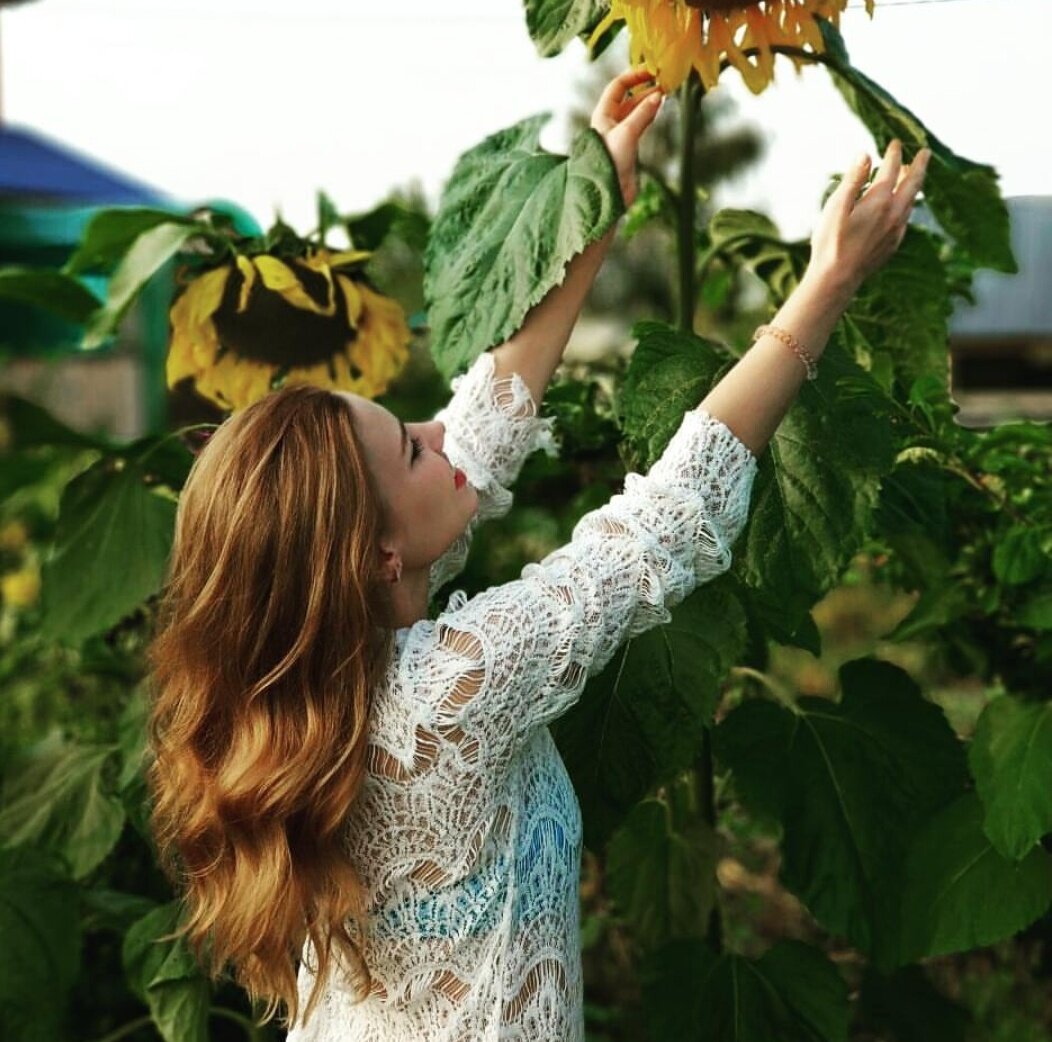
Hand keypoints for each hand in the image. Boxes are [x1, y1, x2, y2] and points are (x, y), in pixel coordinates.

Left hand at [590, 66, 664, 208]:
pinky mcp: (628, 147)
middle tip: (663, 81)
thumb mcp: (627, 132)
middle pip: (628, 98)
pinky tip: (658, 108)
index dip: (634, 76)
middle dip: (644, 88)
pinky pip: (639, 124)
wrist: (608, 192)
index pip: (618, 86)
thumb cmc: (610, 162)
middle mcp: (609, 122)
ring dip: (648, 101)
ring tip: (664, 92)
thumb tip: (658, 95)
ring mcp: (619, 134)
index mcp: (602, 115)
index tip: (651, 70)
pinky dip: (649, 115)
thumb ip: (643, 113)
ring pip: (635, 111)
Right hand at [806, 139, 931, 294]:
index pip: (891, 168)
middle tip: (924, 153)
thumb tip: (865, 155)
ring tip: (912, 176)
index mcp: (879, 201)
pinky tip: (900, 207)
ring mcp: (896, 231)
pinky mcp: (892, 244)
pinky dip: (906, 205)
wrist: (837, 279)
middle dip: (919, 165)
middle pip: (913, 183)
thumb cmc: (830, 243)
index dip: (893, 153)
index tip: (894, 143)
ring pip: (911, 201)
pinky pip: (906, 218)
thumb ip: (852, 180)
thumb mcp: (836, 207)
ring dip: (913, 185)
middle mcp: (893, 214)